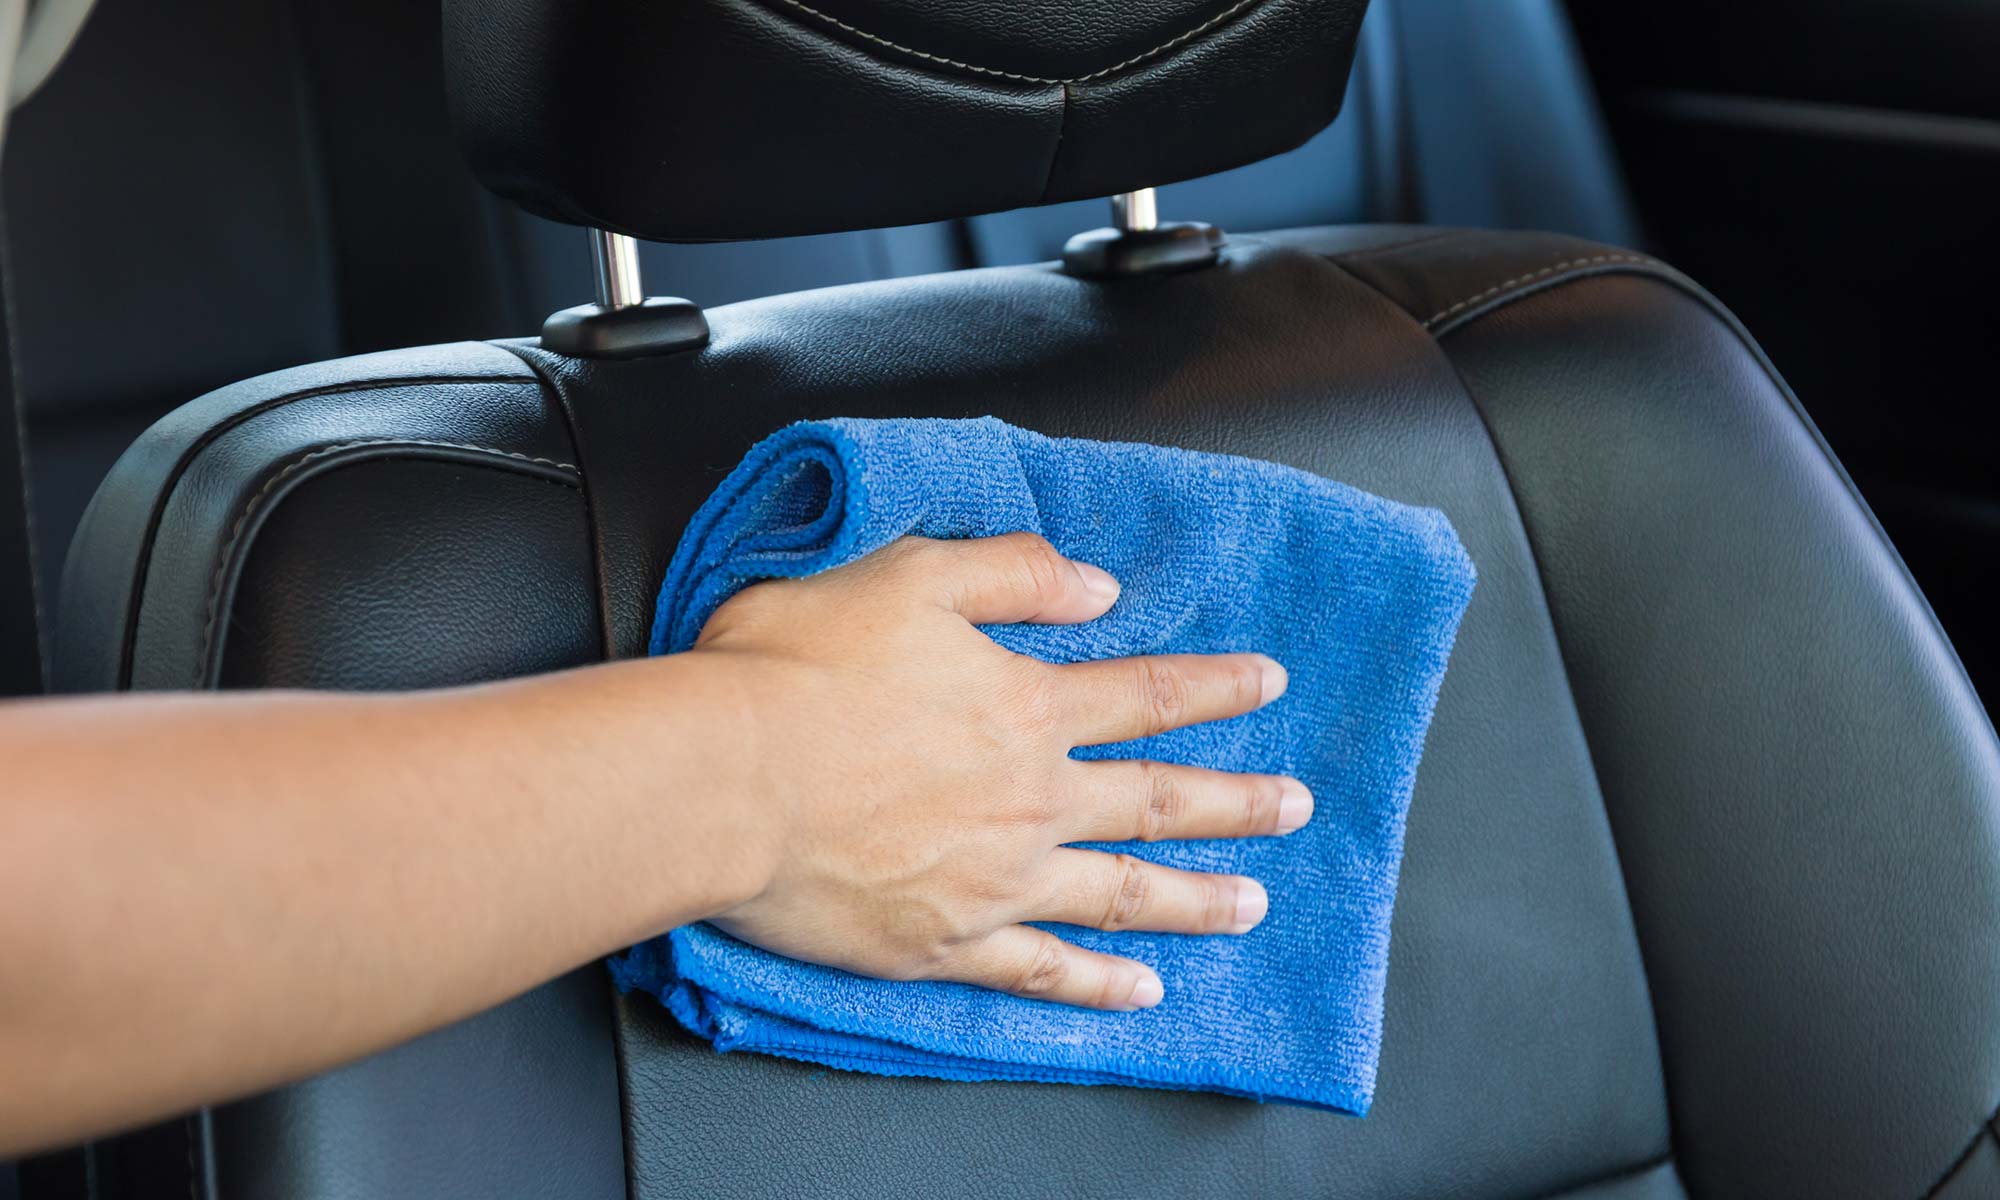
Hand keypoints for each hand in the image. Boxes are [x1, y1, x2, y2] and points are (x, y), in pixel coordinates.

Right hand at [691, 533, 1310, 1010]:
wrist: (723, 781)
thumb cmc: (795, 673)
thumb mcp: (908, 576)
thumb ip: (1012, 575)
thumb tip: (1096, 586)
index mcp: (1024, 707)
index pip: (1145, 693)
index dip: (1215, 685)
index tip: (1269, 682)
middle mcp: (1031, 799)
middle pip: (1159, 799)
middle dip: (1237, 801)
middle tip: (1295, 806)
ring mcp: (997, 880)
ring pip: (1125, 893)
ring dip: (1197, 898)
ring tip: (1253, 905)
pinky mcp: (946, 944)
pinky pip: (1043, 973)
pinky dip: (1098, 987)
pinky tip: (1140, 994)